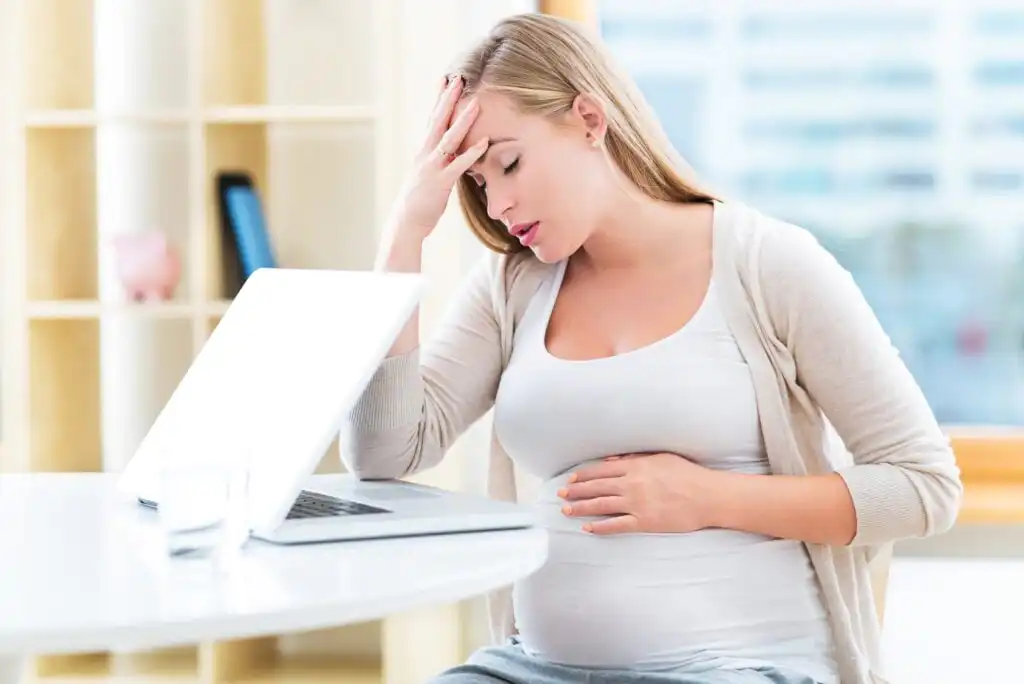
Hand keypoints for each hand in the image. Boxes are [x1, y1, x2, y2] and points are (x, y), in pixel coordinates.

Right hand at [387, 75, 489, 242]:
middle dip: (448, 99)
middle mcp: (425, 154)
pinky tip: (484, 141)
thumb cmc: (419, 200)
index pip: (432, 119)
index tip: (446, 79)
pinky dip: (471, 152)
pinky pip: (458, 164)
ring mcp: (432, 167)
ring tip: (476, 103)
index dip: (439, 99)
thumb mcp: (428, 174)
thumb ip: (439, 160)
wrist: (406, 223)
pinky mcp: (440, 182)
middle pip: (438, 121)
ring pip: (449, 138)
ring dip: (463, 120)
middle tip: (459, 77)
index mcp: (423, 151)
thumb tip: (451, 151)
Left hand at [557, 453, 720, 534]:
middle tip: (560, 496)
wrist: (708, 496)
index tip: (570, 480)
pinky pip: (617, 525)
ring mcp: (637, 504)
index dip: (583, 476)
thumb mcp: (661, 458)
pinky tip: (588, 528)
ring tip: (566, 511)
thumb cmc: (687, 474)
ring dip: (581, 508)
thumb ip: (635, 458)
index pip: (601, 471)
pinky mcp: (644, 522)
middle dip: (575, 492)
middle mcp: (632, 484)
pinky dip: (600, 527)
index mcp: (635, 467)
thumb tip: (612, 461)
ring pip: (601, 505)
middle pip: (596, 487)